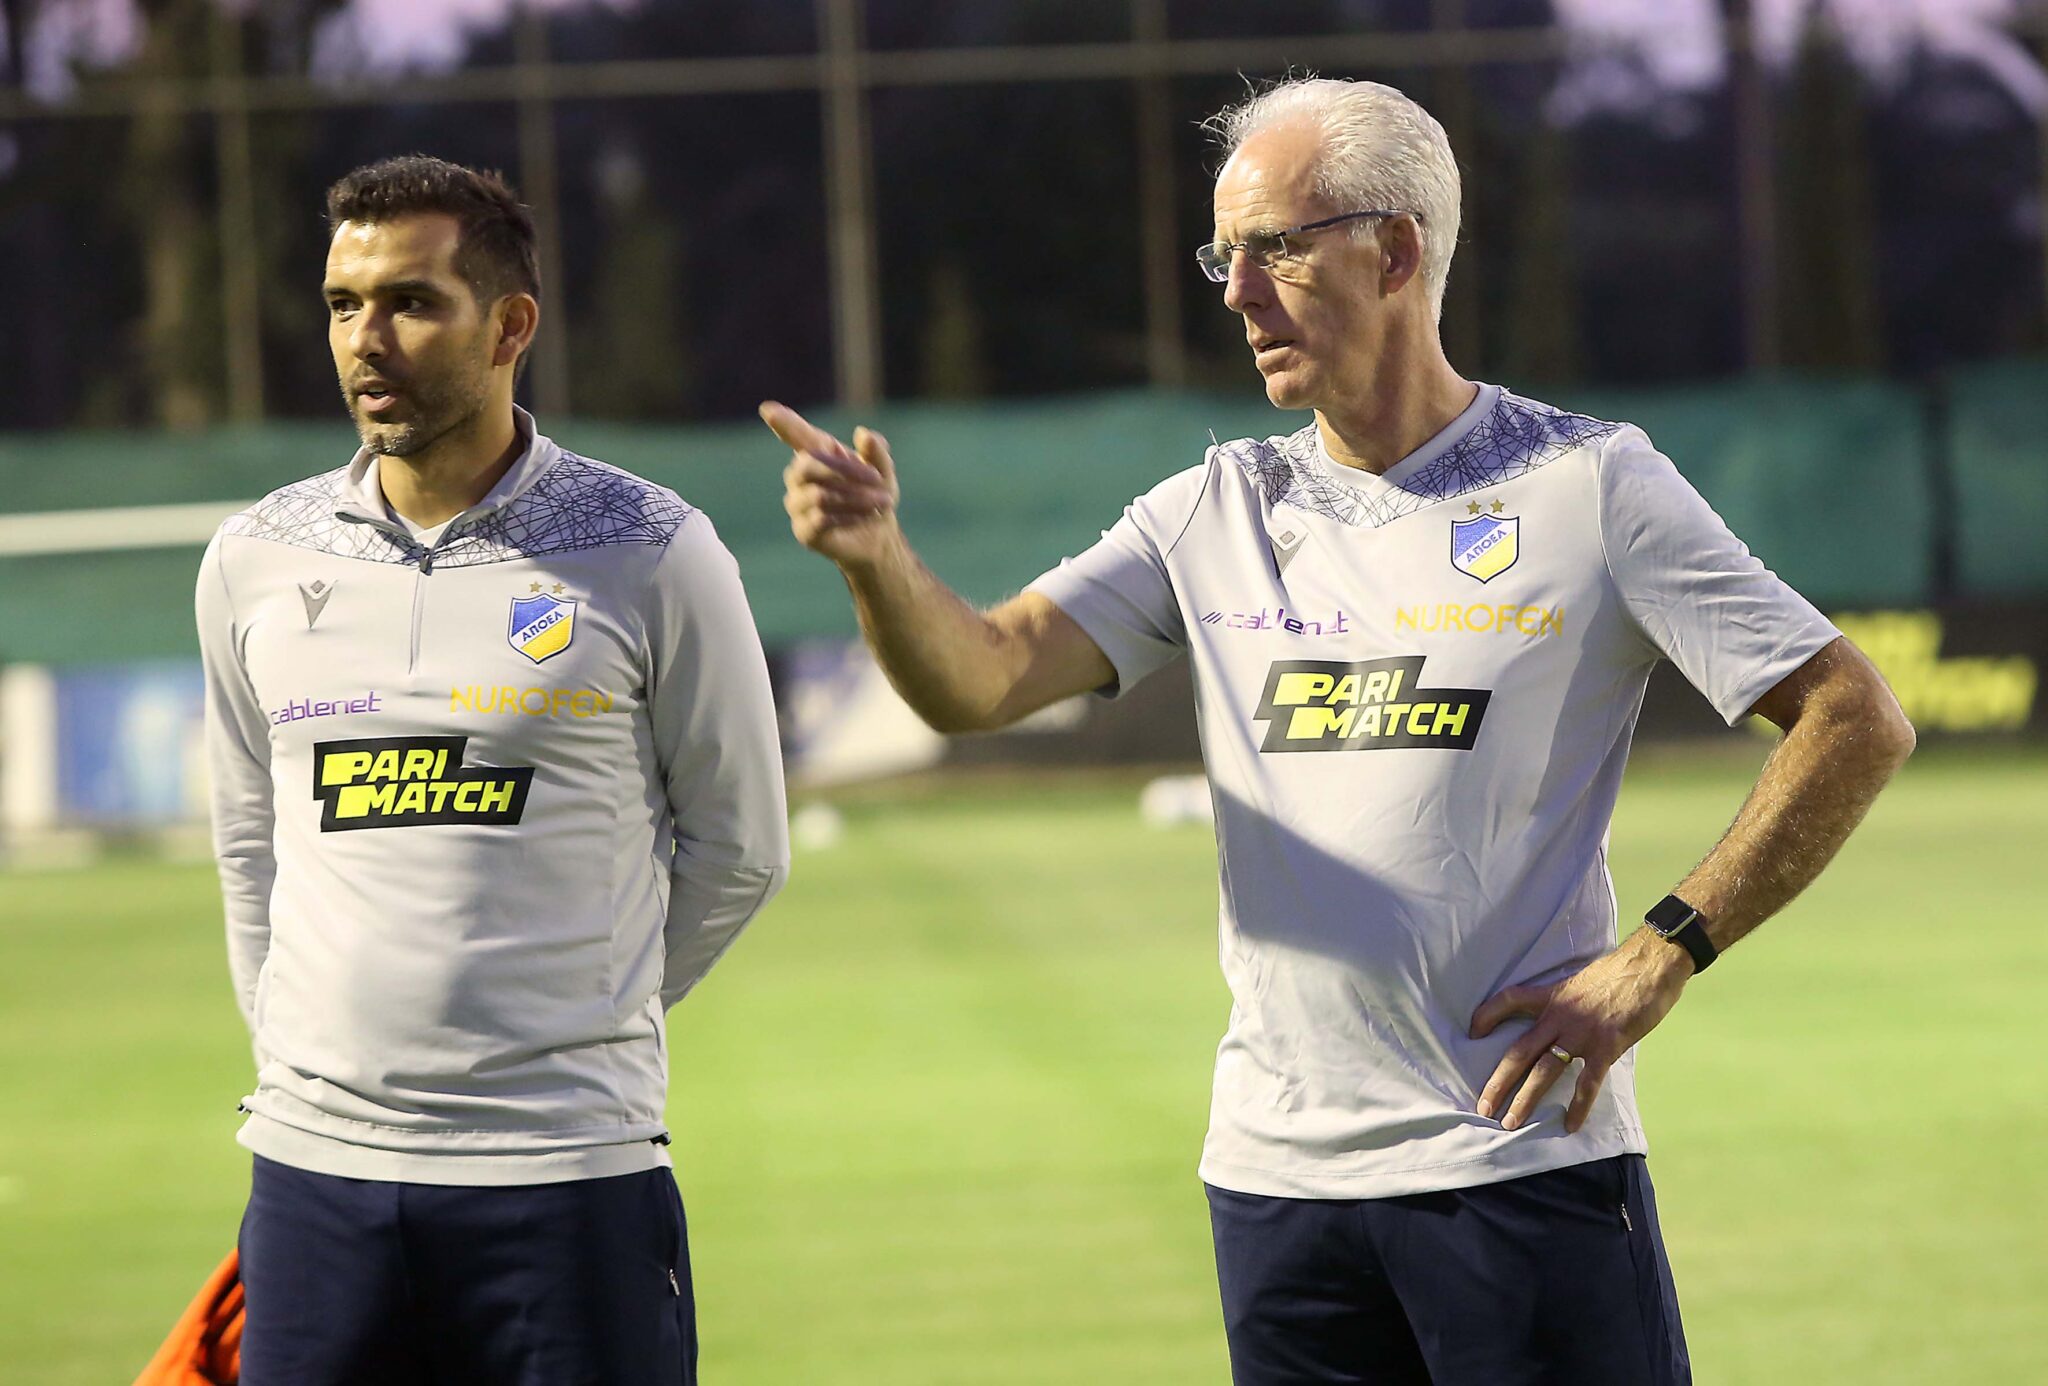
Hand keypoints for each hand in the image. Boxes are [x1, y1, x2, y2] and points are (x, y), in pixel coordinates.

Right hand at [759, 400, 900, 569]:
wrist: (879, 536)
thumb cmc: (875, 497)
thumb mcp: (883, 471)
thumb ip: (877, 452)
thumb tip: (862, 434)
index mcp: (818, 454)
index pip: (797, 435)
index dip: (783, 423)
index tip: (768, 410)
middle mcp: (800, 477)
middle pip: (808, 464)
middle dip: (845, 471)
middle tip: (878, 480)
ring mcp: (798, 505)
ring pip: (818, 494)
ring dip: (855, 497)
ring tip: (879, 503)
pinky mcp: (803, 531)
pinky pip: (820, 518)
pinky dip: (848, 516)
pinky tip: (864, 517)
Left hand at [1469, 929, 1691, 1133]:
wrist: (1650, 966)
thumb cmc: (1620, 972)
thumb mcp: (1581, 981)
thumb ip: (1567, 1003)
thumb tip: (1562, 1019)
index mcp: (1552, 996)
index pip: (1510, 1000)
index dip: (1487, 1014)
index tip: (1473, 1030)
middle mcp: (1559, 1016)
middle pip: (1519, 1051)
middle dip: (1498, 1081)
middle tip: (1483, 1107)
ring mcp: (1581, 1033)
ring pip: (1544, 1071)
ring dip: (1526, 1099)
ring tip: (1511, 1123)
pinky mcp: (1606, 1047)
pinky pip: (1587, 1083)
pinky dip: (1578, 1106)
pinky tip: (1569, 1125)